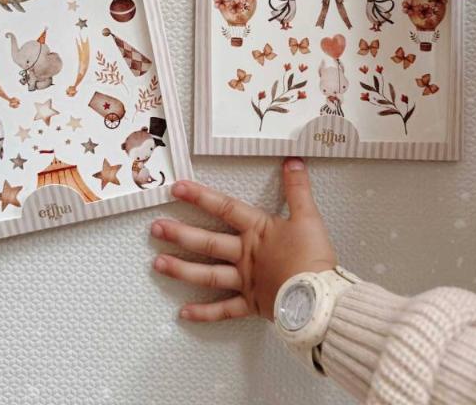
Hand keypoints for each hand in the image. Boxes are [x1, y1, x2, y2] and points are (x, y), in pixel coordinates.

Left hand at [151, 158, 335, 321]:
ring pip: (209, 275)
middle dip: (180, 234)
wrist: (320, 298)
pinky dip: (204, 313)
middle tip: (155, 228)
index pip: (225, 208)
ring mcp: (245, 281)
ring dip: (182, 269)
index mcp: (258, 231)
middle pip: (208, 242)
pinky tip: (183, 313)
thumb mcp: (308, 216)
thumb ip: (298, 188)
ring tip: (157, 264)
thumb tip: (293, 161)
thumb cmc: (313, 257)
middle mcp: (245, 255)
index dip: (200, 196)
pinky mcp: (251, 304)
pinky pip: (224, 310)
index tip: (177, 188)